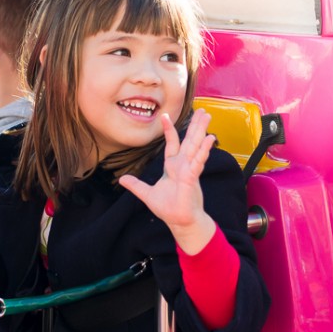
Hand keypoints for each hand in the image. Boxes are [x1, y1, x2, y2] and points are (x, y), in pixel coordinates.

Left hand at [118, 108, 216, 254]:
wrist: (179, 221)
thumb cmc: (168, 208)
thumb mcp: (147, 195)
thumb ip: (136, 185)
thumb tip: (122, 180)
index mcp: (172, 166)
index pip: (171, 143)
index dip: (169, 130)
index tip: (164, 115)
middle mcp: (183, 165)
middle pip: (189, 140)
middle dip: (195, 125)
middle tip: (203, 110)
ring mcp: (189, 169)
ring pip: (195, 146)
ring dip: (201, 131)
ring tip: (208, 116)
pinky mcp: (192, 177)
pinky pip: (198, 161)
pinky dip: (204, 150)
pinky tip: (210, 138)